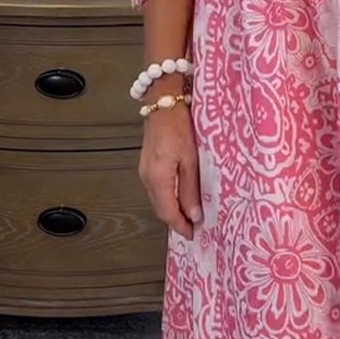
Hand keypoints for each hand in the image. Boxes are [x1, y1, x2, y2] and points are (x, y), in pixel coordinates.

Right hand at [139, 103, 201, 239]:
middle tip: (194, 229)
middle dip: (176, 221)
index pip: (168, 213)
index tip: (193, 235)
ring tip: (189, 216)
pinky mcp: (147, 165)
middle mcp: (147, 178)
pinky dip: (168, 198)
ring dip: (172, 210)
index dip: (180, 227)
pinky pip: (157, 189)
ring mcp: (145, 171)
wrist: (163, 103)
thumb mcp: (191, 159)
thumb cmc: (179, 126)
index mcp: (158, 179)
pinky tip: (179, 197)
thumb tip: (194, 214)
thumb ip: (191, 189)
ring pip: (158, 200)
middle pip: (161, 209)